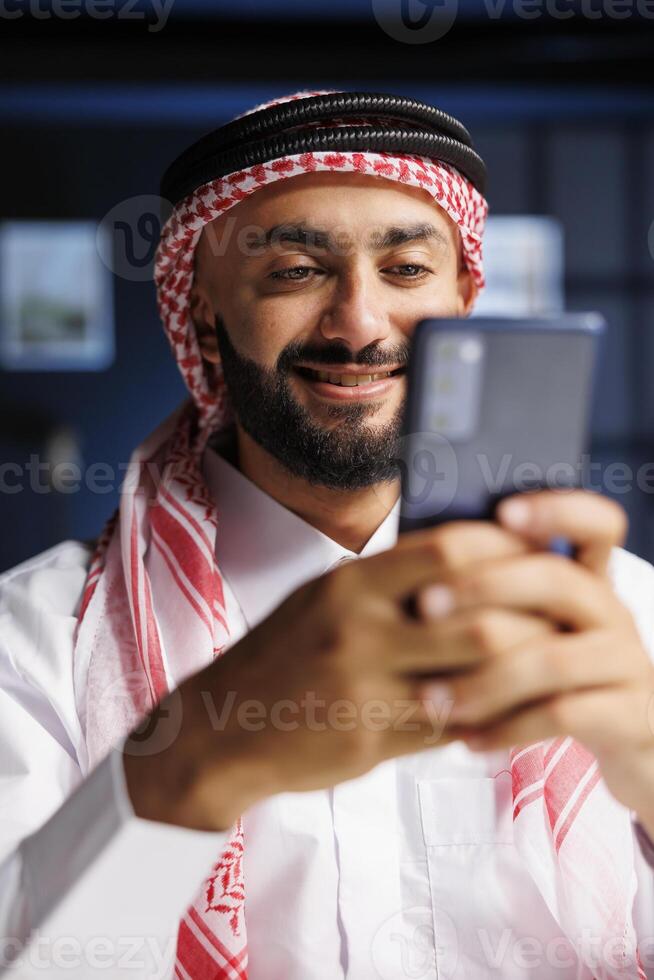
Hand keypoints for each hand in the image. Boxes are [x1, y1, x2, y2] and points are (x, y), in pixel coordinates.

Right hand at [124, 519, 541, 831]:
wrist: (220, 726)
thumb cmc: (282, 653)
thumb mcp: (322, 597)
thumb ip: (385, 580)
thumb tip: (464, 559)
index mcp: (348, 585)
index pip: (446, 549)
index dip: (502, 550)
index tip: (531, 556)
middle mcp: (357, 631)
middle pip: (475, 616)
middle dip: (526, 621)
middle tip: (552, 622)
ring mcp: (364, 690)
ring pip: (473, 679)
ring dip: (512, 674)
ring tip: (531, 667)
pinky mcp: (370, 741)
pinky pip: (450, 727)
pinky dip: (480, 717)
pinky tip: (490, 709)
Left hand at [418, 491, 653, 829]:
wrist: (627, 742)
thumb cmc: (557, 676)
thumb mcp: (539, 627)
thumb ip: (500, 596)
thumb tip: (417, 563)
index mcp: (589, 579)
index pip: (597, 523)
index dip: (557, 509)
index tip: (502, 512)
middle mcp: (611, 611)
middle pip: (558, 580)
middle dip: (485, 587)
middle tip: (423, 606)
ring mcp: (625, 662)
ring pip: (552, 659)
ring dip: (481, 679)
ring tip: (429, 698)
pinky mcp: (628, 716)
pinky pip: (562, 716)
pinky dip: (507, 728)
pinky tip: (466, 739)